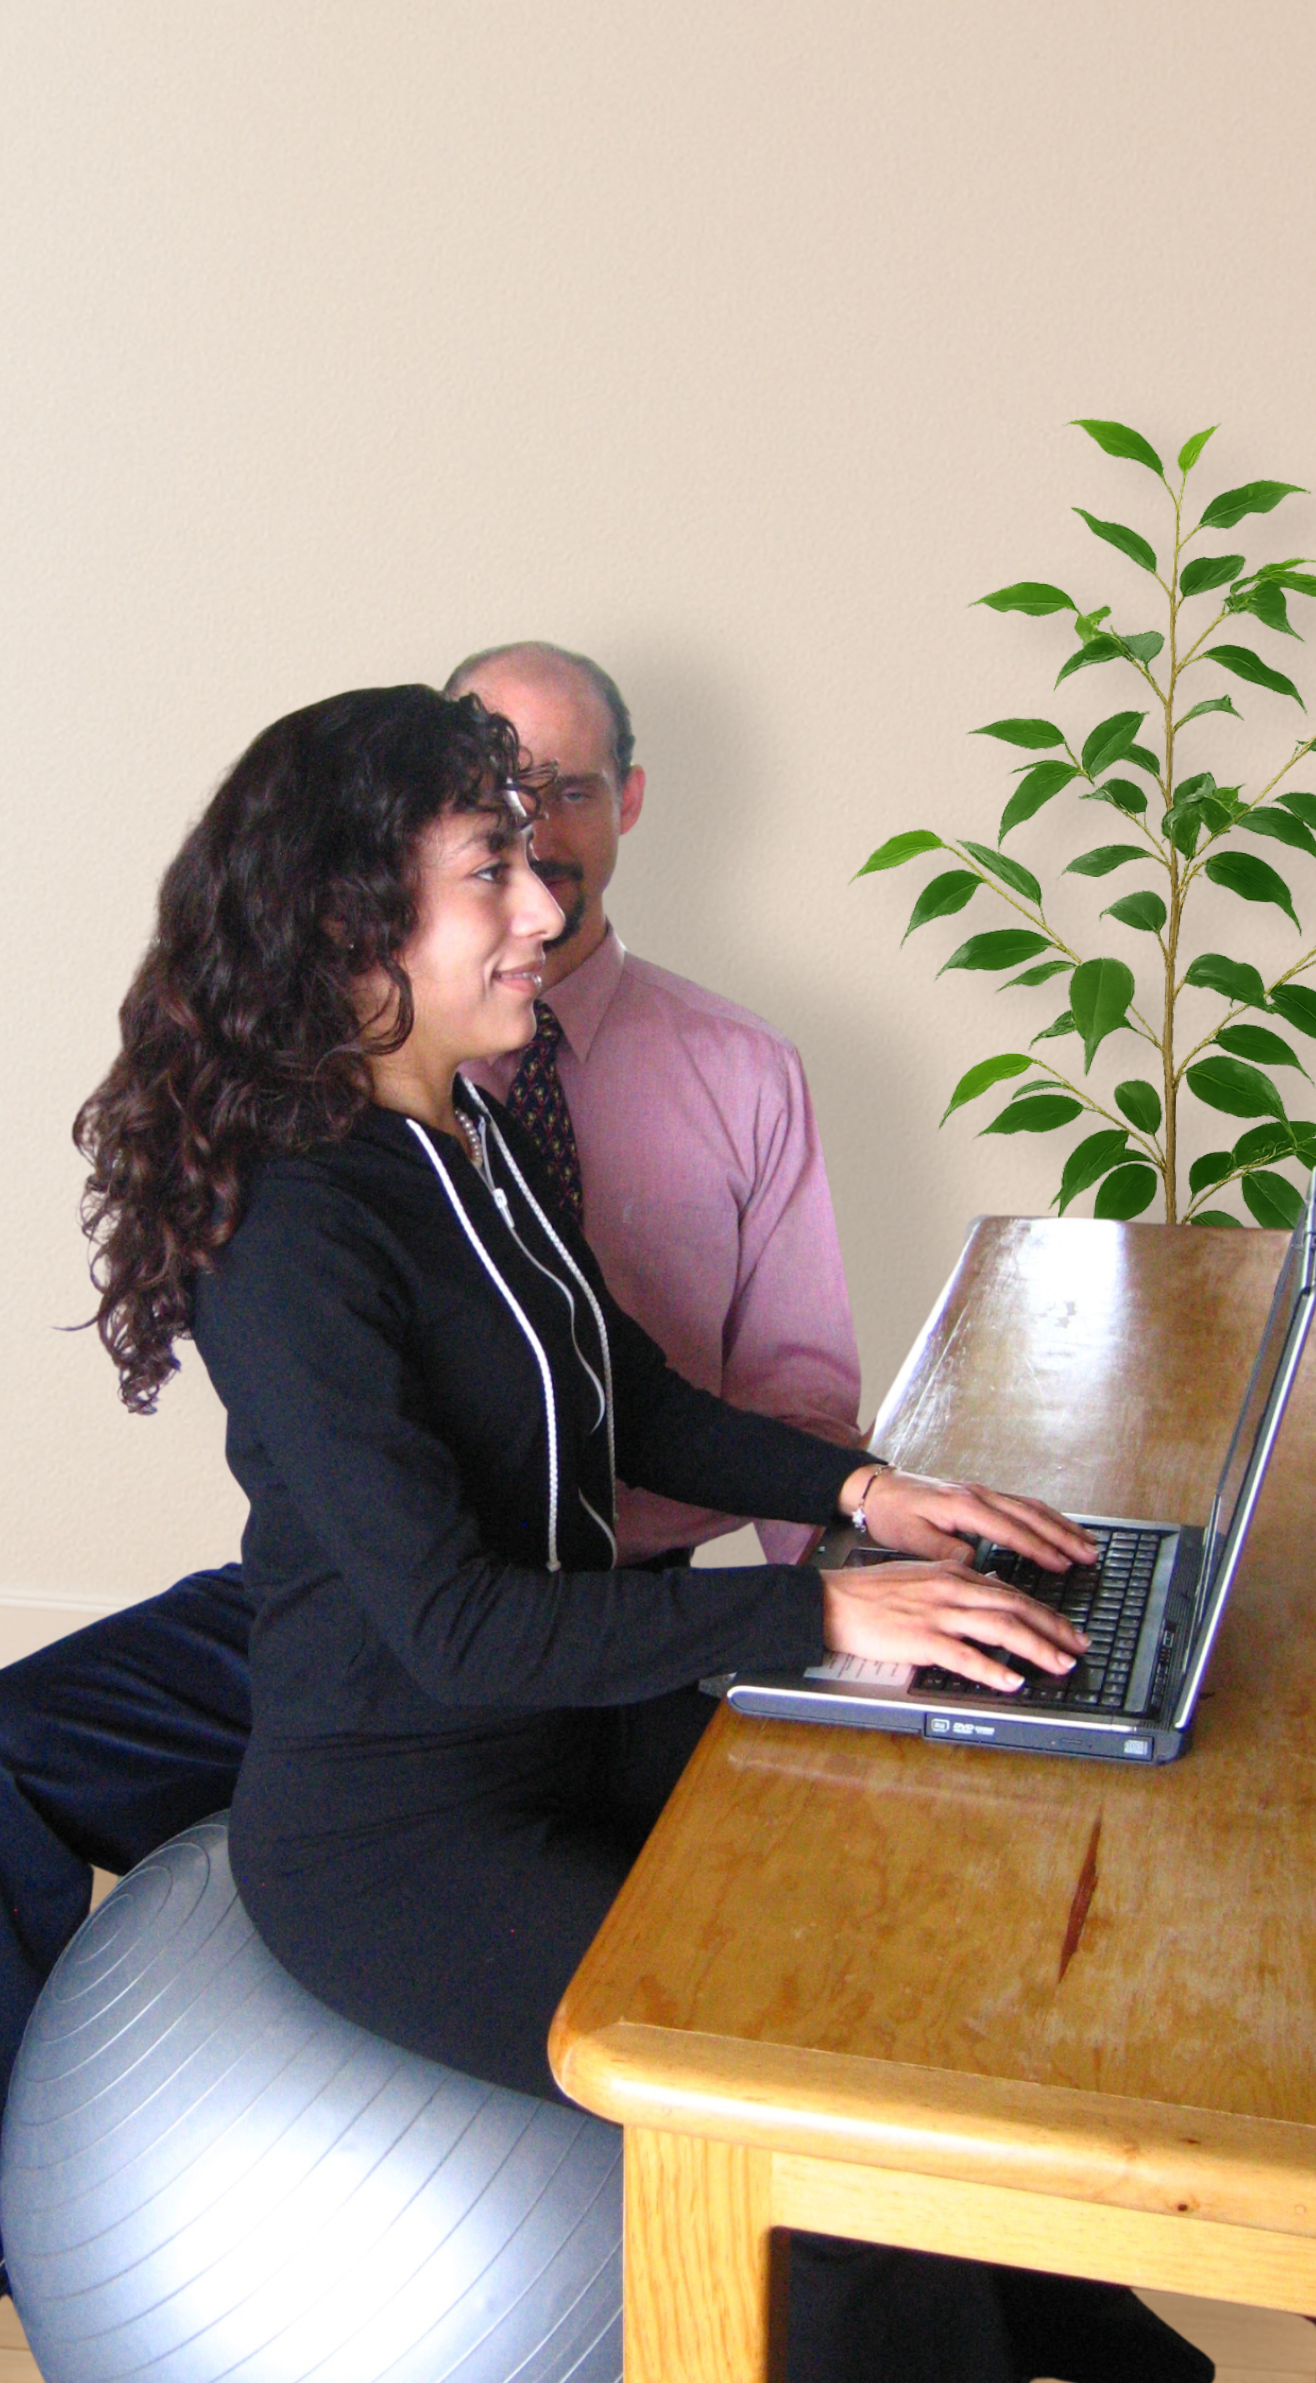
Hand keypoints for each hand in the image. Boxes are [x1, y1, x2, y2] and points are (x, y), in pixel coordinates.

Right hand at [819, 1557, 1087, 1693]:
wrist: (832, 1600)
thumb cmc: (871, 1593)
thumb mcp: (921, 1577)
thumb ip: (956, 1582)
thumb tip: (990, 1589)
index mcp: (952, 1573)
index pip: (1010, 1592)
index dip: (1045, 1612)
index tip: (1067, 1629)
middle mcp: (951, 1589)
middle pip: (1015, 1607)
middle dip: (1053, 1629)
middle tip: (1079, 1648)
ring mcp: (937, 1613)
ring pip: (1000, 1628)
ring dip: (1036, 1648)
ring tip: (1059, 1664)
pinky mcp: (921, 1638)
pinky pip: (965, 1656)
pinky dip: (993, 1670)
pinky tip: (1012, 1681)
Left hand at [837, 1464, 1097, 1572]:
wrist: (876, 1489)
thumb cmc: (892, 1514)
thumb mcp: (911, 1538)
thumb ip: (946, 1550)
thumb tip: (977, 1564)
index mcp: (963, 1506)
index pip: (1010, 1530)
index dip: (1038, 1548)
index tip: (1062, 1565)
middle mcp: (979, 1495)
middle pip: (1031, 1515)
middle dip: (1063, 1536)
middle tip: (1089, 1555)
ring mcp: (982, 1492)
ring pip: (1031, 1507)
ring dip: (1061, 1526)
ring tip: (1086, 1544)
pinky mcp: (981, 1495)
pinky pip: (1021, 1505)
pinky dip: (1046, 1518)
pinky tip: (1058, 1529)